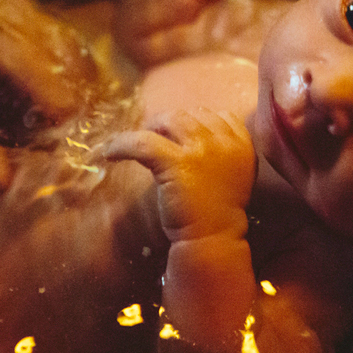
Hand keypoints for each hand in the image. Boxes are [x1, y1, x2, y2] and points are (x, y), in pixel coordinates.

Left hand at [105, 109, 255, 241]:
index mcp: (241, 143)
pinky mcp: (177, 162)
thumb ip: (222, 150)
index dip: (199, 121)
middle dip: (173, 122)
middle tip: (156, 137)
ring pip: (170, 119)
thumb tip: (190, 131)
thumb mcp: (234, 173)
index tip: (183, 135)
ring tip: (139, 142)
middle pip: (193, 114)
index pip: (219, 115)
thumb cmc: (219, 211)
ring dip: (152, 127)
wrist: (213, 239)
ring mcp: (201, 149)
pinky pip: (143, 142)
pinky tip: (110, 153)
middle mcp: (224, 141)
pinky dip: (122, 144)